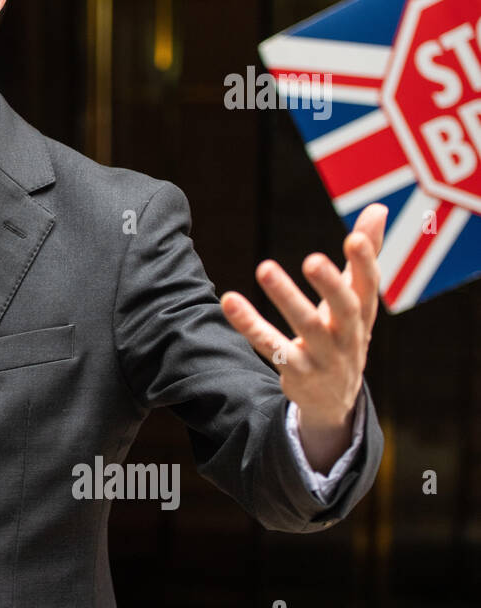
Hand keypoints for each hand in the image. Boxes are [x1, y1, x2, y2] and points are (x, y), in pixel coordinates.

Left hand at [220, 203, 387, 471]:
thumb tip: (379, 208)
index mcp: (364, 314)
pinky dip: (250, 325)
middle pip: (344, 309)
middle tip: (313, 259)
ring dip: (286, 297)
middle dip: (331, 285)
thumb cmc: (344, 333)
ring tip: (265, 267)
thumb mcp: (357, 299)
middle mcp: (349, 336)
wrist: (334, 399)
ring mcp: (323, 357)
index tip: (355, 237)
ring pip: (305, 327)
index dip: (366, 263)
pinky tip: (230, 301)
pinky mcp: (296, 371)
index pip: (370, 286)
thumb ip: (365, 256)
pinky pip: (271, 346)